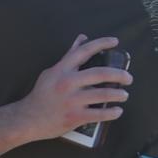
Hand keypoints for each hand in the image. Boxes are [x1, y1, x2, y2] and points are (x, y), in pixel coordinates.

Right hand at [20, 34, 134, 143]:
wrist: (28, 118)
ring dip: (118, 94)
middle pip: (100, 73)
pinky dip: (111, 113)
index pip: (84, 51)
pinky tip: (118, 111)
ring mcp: (72, 101)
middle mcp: (68, 83)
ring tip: (124, 95)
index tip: (115, 41)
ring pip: (102, 94)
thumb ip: (69, 56)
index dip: (101, 43)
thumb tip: (82, 38)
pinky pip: (99, 114)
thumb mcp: (52, 72)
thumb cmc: (42, 94)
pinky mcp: (75, 117)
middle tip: (129, 78)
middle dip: (119, 75)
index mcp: (62, 69)